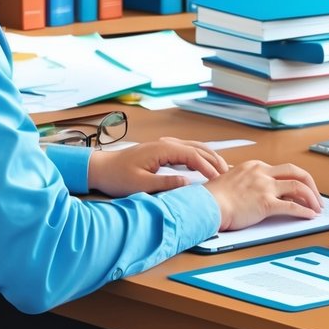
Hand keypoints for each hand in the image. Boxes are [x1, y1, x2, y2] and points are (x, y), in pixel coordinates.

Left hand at [87, 137, 227, 196]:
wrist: (101, 168)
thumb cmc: (117, 176)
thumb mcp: (140, 185)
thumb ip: (165, 183)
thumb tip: (188, 184)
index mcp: (162, 149)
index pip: (193, 156)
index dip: (208, 168)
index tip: (218, 180)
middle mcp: (165, 144)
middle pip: (198, 148)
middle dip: (214, 161)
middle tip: (227, 175)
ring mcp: (164, 145)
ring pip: (194, 147)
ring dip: (209, 157)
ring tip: (221, 170)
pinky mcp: (162, 150)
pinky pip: (186, 151)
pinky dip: (199, 156)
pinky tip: (204, 165)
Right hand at [203, 160, 323, 230]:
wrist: (205, 205)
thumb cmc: (212, 197)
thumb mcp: (231, 181)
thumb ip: (246, 182)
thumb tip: (253, 192)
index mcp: (254, 166)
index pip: (283, 170)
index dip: (296, 179)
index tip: (302, 189)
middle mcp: (262, 173)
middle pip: (297, 172)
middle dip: (310, 184)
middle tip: (316, 197)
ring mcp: (264, 187)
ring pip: (299, 187)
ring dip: (312, 198)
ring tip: (317, 208)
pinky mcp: (265, 203)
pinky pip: (292, 206)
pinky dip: (304, 211)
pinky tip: (310, 216)